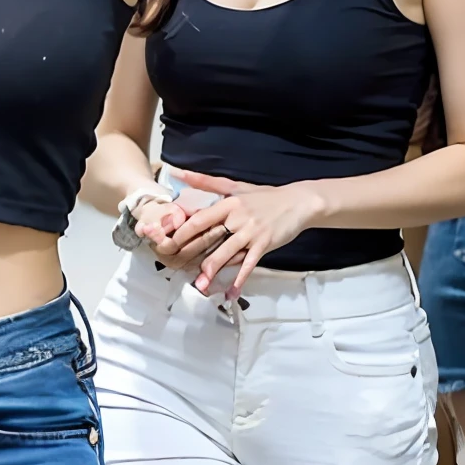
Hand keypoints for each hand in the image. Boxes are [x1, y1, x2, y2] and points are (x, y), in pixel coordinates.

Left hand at [162, 171, 326, 296]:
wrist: (298, 202)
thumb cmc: (264, 196)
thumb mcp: (235, 186)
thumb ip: (207, 182)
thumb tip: (180, 173)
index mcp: (228, 203)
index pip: (199, 218)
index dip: (181, 231)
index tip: (166, 242)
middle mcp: (237, 217)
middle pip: (209, 237)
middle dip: (191, 253)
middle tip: (175, 266)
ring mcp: (251, 232)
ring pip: (227, 252)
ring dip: (213, 270)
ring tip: (200, 285)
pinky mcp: (264, 244)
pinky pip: (249, 264)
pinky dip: (241, 278)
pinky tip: (232, 292)